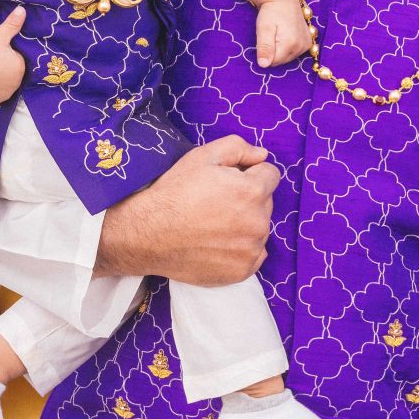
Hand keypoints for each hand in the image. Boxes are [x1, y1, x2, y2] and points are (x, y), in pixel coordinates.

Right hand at [94, 135, 278, 285]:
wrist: (148, 234)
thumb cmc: (174, 193)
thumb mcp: (202, 157)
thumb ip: (238, 148)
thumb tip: (261, 155)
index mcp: (252, 191)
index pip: (270, 175)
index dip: (250, 173)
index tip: (229, 181)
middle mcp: (258, 222)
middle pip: (265, 203)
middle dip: (248, 199)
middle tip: (216, 203)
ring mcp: (251, 249)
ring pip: (260, 228)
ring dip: (245, 224)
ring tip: (213, 224)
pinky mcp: (242, 270)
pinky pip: (254, 254)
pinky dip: (242, 248)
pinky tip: (217, 243)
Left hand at [251, 0, 310, 68]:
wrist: (284, 0)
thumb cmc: (271, 12)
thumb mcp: (264, 28)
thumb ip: (264, 47)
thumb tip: (263, 65)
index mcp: (290, 44)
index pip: (272, 62)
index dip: (265, 53)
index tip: (265, 38)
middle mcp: (301, 47)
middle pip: (281, 61)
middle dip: (273, 52)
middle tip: (272, 35)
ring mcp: (307, 45)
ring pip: (287, 58)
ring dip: (280, 50)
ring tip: (279, 34)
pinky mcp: (308, 43)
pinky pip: (294, 53)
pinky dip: (288, 48)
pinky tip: (286, 36)